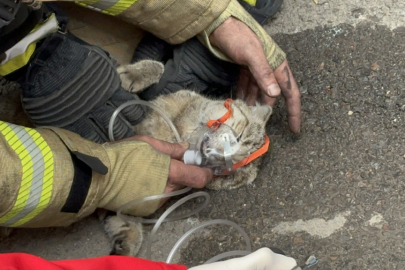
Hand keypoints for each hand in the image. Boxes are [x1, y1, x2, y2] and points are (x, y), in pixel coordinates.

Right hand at [115, 136, 212, 205]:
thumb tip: (186, 149)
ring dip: (168, 182)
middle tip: (170, 163)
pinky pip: (159, 198)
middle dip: (182, 174)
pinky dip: (156, 190)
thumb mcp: (147, 143)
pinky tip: (142, 181)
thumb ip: (170, 148)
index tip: (208, 169)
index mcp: (169, 172)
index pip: (198, 178)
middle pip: (184, 184)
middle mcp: (166, 191)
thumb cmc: (122, 155)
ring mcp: (156, 203)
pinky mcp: (147, 210)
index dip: (206, 174)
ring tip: (150, 171)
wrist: (97, 176)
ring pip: (171, 191)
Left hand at [209, 17, 300, 132]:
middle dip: (265, 110)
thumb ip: (263, 73)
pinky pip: (247, 86)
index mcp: (278, 67)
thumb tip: (274, 95)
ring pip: (257, 93)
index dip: (294, 112)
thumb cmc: (239, 36)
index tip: (295, 129)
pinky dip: (243, 95)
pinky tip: (237, 104)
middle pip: (271, 96)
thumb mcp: (251, 54)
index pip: (291, 93)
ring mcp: (256, 70)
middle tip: (255, 123)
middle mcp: (270, 70)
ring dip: (252, 104)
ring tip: (243, 116)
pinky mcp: (245, 69)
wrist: (221, 25)